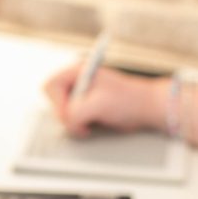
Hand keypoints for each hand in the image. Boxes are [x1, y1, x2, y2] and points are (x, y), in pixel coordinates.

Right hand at [43, 65, 167, 136]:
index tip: (70, 112)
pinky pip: (73, 120)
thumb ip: (76, 113)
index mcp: (79, 72)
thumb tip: (68, 123)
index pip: (51, 86)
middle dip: (67, 115)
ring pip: (63, 113)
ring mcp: (82, 97)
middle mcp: (78, 82)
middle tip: (84, 120)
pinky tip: (94, 125)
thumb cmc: (129, 100)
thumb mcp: (98, 105)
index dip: (57, 102)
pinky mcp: (88, 109)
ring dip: (75, 122)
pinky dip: (80, 126)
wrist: (147, 109)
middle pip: (55, 102)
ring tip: (92, 121)